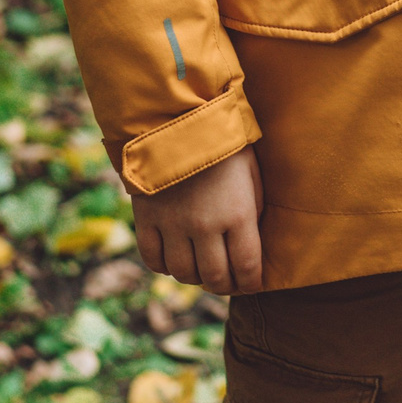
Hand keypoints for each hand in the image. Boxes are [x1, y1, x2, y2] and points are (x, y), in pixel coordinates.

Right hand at [132, 148, 265, 294]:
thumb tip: (253, 241)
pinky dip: (164, 266)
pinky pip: (153, 260)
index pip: (247, 268)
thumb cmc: (223, 142)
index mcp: (238, 214)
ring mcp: (173, 225)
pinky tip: (174, 259)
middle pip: (215, 278)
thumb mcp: (252, 171)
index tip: (251, 283)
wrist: (176, 117)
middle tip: (227, 280)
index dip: (250, 283)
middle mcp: (205, 226)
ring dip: (195, 277)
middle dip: (224, 285)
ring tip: (202, 269)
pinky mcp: (147, 220)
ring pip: (184, 273)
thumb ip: (254, 208)